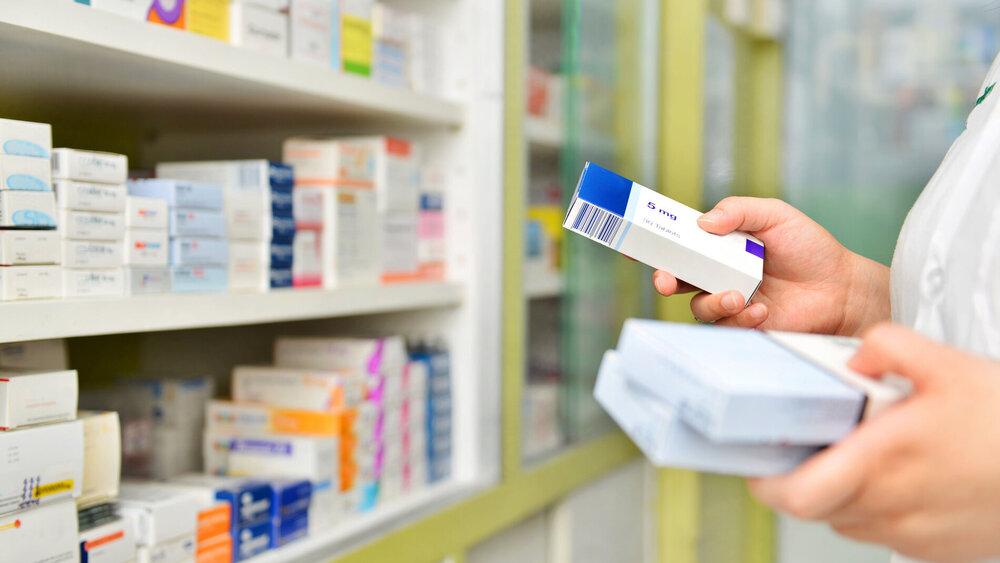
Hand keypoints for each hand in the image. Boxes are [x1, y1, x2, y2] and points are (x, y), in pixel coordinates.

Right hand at [653, 197, 889, 335]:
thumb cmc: (811, 249)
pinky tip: (763, 310)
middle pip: (676, 277)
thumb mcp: (775, 216)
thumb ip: (738, 211)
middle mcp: (719, 273)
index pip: (681, 243)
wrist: (841, 289)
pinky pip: (725, 326)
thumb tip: (701, 223)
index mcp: (720, 246)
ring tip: (736, 296)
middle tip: (665, 280)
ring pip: (697, 306)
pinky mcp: (743, 326)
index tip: (636, 244)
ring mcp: (729, 300)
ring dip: (711, 302)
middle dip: (664, 279)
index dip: (656, 244)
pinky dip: (740, 318)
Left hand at [749, 324, 999, 561]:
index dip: (766, 483)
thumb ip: (887, 347)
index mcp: (883, 460)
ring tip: (863, 453)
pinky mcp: (935, 550)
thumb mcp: (948, 364)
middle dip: (804, 476)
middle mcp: (891, 506)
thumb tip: (852, 359)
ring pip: (847, 519)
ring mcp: (913, 534)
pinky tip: (903, 474)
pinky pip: (883, 531)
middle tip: (811, 445)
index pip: (796, 495)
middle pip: (816, 505)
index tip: (760, 460)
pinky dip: (877, 505)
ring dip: (841, 490)